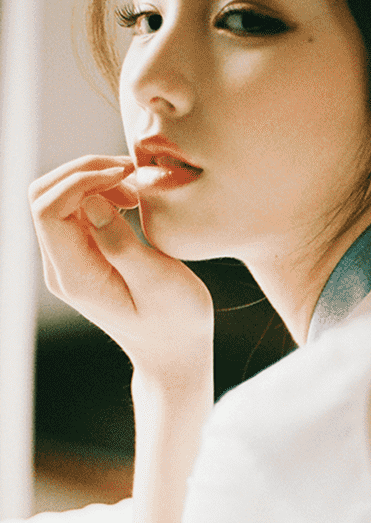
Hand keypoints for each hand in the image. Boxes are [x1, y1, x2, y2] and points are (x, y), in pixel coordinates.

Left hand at [29, 155, 213, 384]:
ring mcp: (68, 259)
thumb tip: (92, 202)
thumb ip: (121, 244)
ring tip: (136, 190)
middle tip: (130, 173)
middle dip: (82, 171)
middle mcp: (61, 266)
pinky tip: (131, 199)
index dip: (80, 180)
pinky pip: (75, 207)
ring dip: (92, 179)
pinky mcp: (82, 252)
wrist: (173, 351)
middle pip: (43, 195)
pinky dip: (100, 190)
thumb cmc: (175, 321)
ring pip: (56, 196)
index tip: (124, 175)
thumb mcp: (159, 283)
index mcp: (76, 276)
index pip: (49, 210)